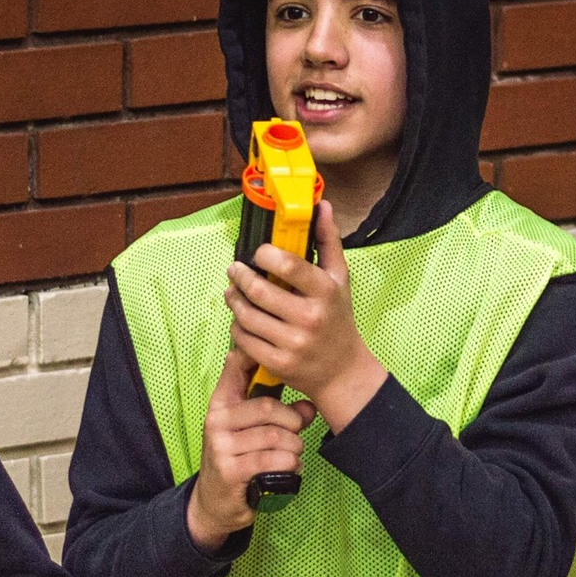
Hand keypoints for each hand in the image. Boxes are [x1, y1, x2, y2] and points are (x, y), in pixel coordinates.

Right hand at [186, 350, 317, 550]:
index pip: (237, 365)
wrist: (216, 501)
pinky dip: (290, 466)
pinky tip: (286, 470)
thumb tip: (310, 407)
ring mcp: (220, 445)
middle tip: (296, 434)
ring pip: (277, 437)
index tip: (280, 361)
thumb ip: (283, 413)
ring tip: (290, 456)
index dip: (259, 355)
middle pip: (269, 408)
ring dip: (294, 449)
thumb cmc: (241, 457)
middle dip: (293, 423)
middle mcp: (216, 420)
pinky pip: (274, 460)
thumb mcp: (256, 430)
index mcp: (221, 402)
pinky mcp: (230, 470)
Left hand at [225, 200, 388, 432]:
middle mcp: (310, 318)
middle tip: (234, 270)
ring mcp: (293, 343)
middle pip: (260, 292)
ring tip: (232, 293)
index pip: (288, 266)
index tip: (258, 253)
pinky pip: (244, 340)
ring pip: (247, 316)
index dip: (265, 255)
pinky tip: (241, 319)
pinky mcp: (279, 363)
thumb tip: (322, 205)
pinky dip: (237, 327)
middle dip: (240, 277)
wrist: (343, 371)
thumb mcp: (339, 279)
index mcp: (325, 292)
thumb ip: (328, 241)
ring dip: (234, 301)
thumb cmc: (338, 319)